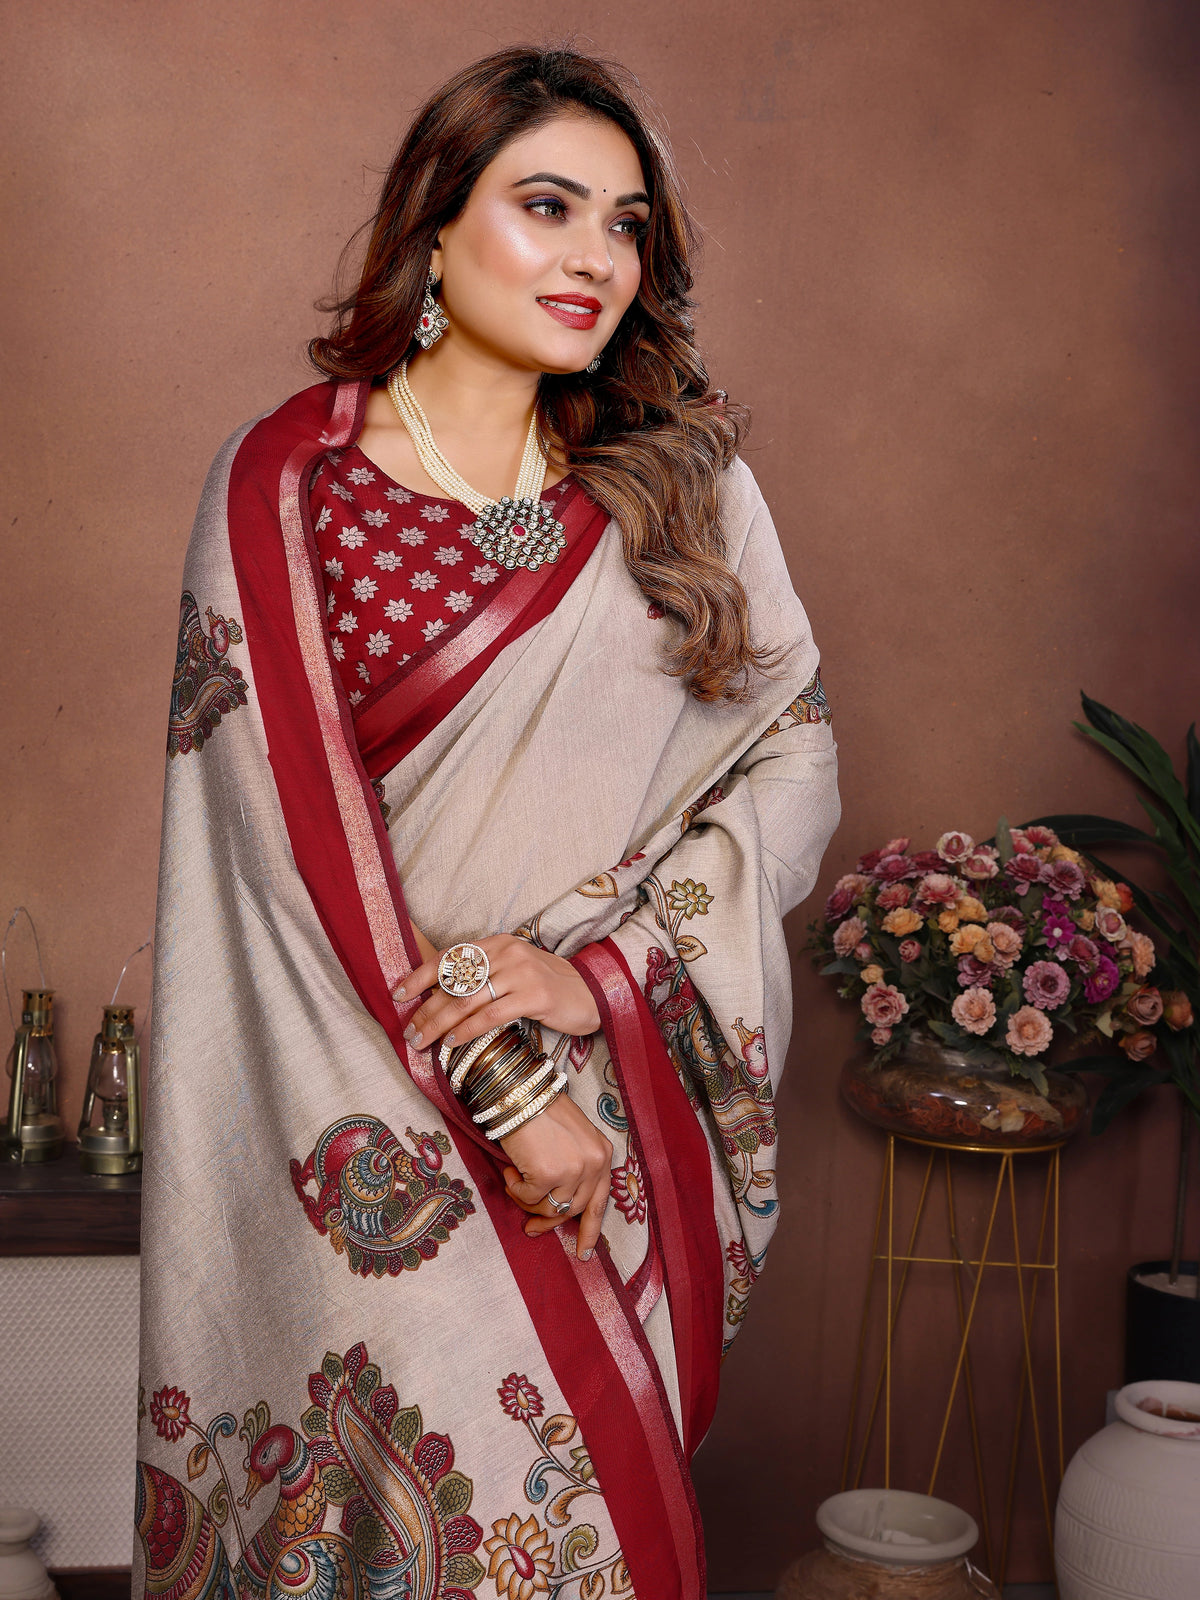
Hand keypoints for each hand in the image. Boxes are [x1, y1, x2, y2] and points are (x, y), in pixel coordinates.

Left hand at [394, 934, 600, 1053]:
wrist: (592, 993)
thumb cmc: (547, 987)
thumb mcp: (513, 972)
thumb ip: (483, 977)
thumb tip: (439, 999)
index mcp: (497, 943)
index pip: (449, 957)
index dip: (419, 976)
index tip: (397, 995)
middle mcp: (507, 952)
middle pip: (454, 982)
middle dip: (426, 1009)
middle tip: (409, 1032)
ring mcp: (522, 973)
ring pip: (467, 1001)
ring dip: (440, 1024)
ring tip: (423, 1042)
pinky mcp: (535, 995)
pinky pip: (491, 1015)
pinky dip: (467, 1031)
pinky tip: (453, 1044)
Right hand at [498, 1092, 613, 1257]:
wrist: (520, 1092)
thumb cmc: (541, 1111)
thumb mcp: (572, 1138)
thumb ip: (574, 1168)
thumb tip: (557, 1206)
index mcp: (602, 1154)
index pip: (600, 1202)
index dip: (591, 1230)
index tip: (584, 1252)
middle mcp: (593, 1164)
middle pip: (574, 1210)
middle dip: (549, 1223)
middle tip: (530, 1228)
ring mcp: (572, 1170)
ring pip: (549, 1208)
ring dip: (528, 1201)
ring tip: (515, 1181)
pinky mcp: (548, 1174)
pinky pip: (528, 1199)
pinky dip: (515, 1189)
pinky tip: (511, 1171)